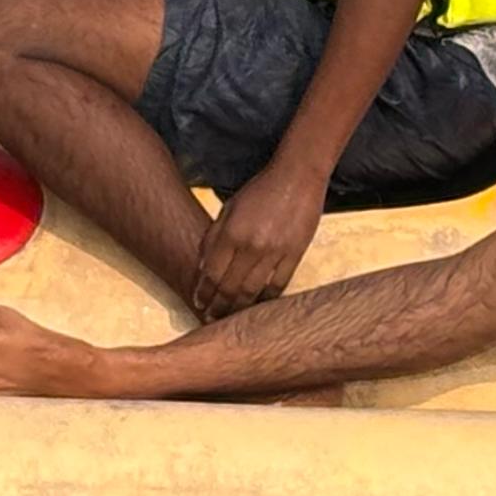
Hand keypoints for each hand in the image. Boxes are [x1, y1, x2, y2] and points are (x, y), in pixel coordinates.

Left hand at [189, 165, 325, 317]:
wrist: (297, 178)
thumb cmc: (260, 190)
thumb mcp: (229, 208)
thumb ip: (214, 237)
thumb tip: (202, 267)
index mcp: (232, 233)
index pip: (212, 273)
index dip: (203, 291)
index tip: (199, 302)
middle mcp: (251, 246)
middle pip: (230, 287)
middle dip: (218, 306)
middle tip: (211, 317)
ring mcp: (275, 252)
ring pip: (253, 292)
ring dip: (239, 308)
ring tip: (231, 317)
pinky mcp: (295, 254)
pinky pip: (278, 285)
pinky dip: (266, 298)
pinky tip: (258, 305)